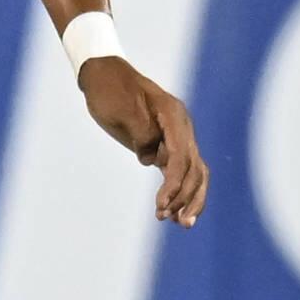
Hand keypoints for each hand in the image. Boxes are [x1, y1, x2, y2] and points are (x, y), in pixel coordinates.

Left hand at [79, 57, 208, 226]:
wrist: (104, 76)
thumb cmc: (109, 92)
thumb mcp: (120, 111)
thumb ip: (141, 134)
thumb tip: (152, 160)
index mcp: (173, 115)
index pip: (182, 156)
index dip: (174, 184)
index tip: (162, 205)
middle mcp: (181, 127)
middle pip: (195, 168)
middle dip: (187, 197)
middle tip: (172, 221)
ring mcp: (177, 135)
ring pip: (194, 173)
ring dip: (189, 198)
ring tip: (178, 223)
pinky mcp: (167, 144)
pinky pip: (181, 171)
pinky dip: (179, 191)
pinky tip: (172, 211)